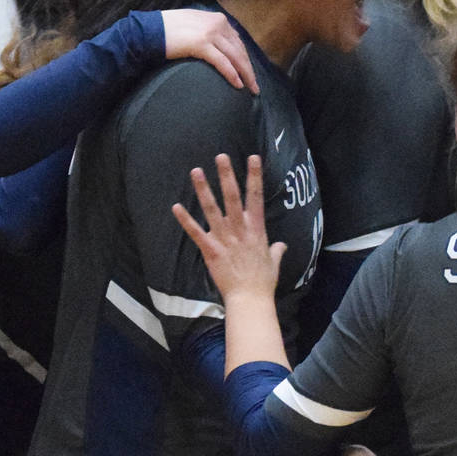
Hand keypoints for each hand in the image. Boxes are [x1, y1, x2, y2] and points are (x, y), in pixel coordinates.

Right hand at [158, 8, 259, 92]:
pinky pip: (222, 62)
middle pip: (240, 50)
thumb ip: (208, 32)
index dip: (245, 59)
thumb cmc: (169, 30)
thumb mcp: (195, 25)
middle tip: (255, 86)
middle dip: (249, 69)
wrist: (151, 30)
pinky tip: (238, 85)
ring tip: (251, 89)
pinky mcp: (202, 44)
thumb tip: (218, 47)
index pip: (238, 41)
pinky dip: (232, 74)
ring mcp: (211, 33)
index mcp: (218, 19)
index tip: (249, 72)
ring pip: (235, 57)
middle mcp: (218, 24)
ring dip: (245, 75)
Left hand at [172, 154, 284, 302]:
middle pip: (233, 196)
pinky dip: (185, 220)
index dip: (254, 176)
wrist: (250, 299)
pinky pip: (196, 232)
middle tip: (220, 156)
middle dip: (226, 175)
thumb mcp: (274, 262)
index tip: (252, 157)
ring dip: (203, 190)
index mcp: (256, 229)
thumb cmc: (264, 281)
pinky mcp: (210, 250)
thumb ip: (276, 250)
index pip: (256, 196)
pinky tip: (175, 207)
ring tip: (196, 172)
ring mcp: (224, 239)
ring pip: (212, 209)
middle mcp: (240, 229)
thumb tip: (281, 245)